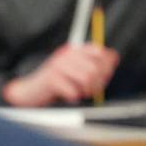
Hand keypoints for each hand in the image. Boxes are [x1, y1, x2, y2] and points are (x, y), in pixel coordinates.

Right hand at [2, 43, 118, 106]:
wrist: (31, 91)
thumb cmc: (58, 82)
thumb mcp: (76, 70)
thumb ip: (94, 64)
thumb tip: (114, 58)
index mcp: (76, 49)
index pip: (100, 52)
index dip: (106, 66)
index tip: (104, 77)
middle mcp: (68, 54)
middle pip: (95, 67)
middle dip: (98, 82)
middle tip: (92, 90)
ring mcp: (59, 65)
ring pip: (86, 78)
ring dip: (87, 90)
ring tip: (82, 93)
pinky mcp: (52, 78)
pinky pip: (73, 89)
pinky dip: (74, 96)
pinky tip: (71, 97)